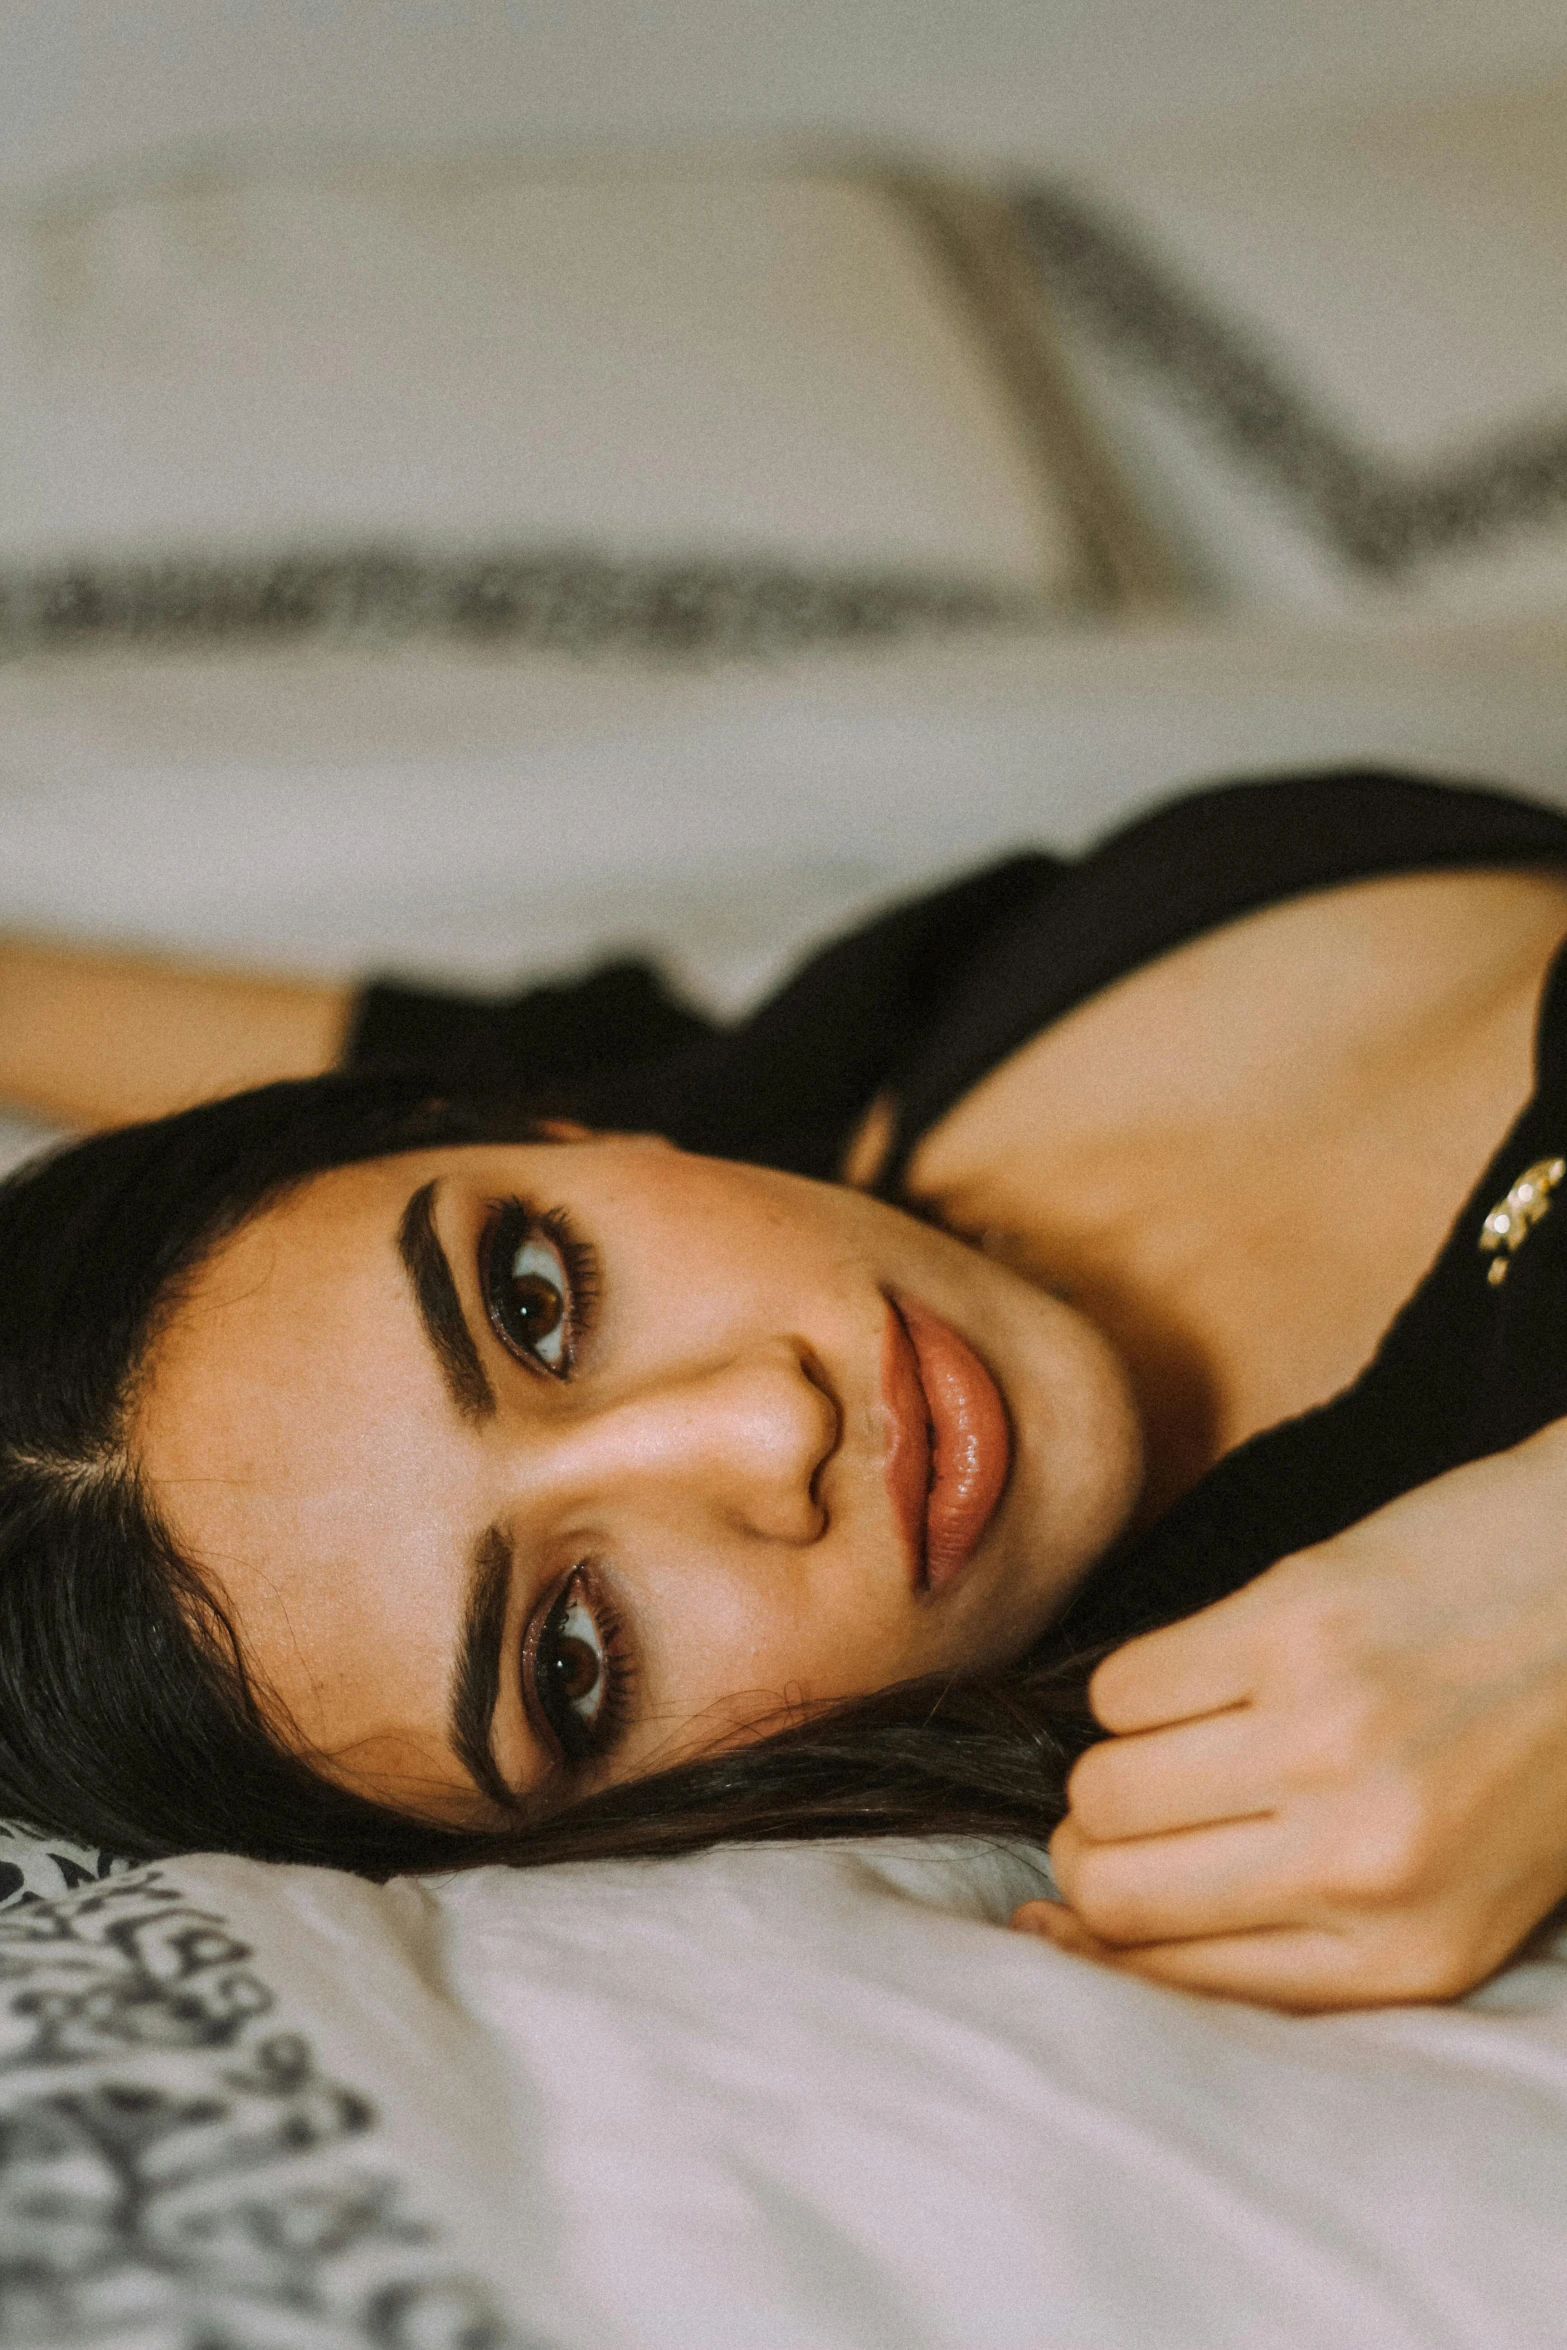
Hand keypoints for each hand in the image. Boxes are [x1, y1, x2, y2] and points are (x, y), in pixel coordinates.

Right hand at [1013, 1419, 1566, 2007]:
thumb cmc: (1530, 1742)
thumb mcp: (1454, 1891)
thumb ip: (1300, 1933)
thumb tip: (1064, 1930)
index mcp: (1409, 1955)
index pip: (1171, 1982)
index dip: (1101, 1935)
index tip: (1088, 1893)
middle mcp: (1363, 1863)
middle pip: (1111, 1888)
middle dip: (1097, 1848)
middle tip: (1143, 1805)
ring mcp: (1325, 1737)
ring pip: (1101, 1785)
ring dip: (1120, 1760)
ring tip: (1190, 1732)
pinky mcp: (1293, 1623)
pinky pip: (1123, 1685)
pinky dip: (1143, 1682)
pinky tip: (1217, 1666)